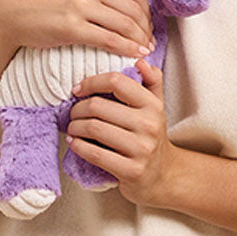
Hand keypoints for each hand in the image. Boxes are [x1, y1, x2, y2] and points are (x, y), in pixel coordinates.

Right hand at [0, 0, 154, 59]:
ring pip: (125, 24)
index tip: (147, 22)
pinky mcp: (72, 27)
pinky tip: (134, 55)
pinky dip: (126, 49)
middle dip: (146, 27)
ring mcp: (81, 5)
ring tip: (144, 49)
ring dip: (140, 40)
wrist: (8, 9)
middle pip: (133, 9)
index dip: (146, 10)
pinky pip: (109, 39)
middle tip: (149, 39)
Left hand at [66, 59, 179, 205]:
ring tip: (72, 127)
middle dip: (77, 109)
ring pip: (94, 128)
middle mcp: (149, 125)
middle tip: (72, 112)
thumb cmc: (151, 136)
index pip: (116, 81)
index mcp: (153, 105)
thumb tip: (141, 59)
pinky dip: (78, 146)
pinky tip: (75, 143)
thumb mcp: (156, 107)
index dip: (92, 82)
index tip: (78, 90)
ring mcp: (141, 149)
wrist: (164, 176)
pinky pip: (95, 153)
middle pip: (98, 106)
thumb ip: (151, 81)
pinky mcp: (131, 170)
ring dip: (74, 127)